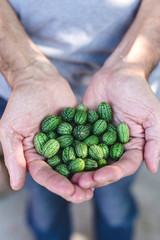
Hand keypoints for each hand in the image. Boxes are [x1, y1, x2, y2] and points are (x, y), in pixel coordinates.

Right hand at [0, 63, 93, 202]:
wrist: (39, 81)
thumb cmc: (21, 104)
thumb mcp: (12, 130)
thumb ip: (14, 156)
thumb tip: (16, 186)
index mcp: (35, 156)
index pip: (45, 175)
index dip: (56, 185)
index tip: (69, 191)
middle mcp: (53, 152)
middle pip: (64, 173)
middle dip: (75, 185)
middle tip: (87, 195)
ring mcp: (68, 142)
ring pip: (79, 161)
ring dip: (88, 173)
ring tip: (100, 182)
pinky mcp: (80, 131)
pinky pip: (89, 142)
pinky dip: (97, 151)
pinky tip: (108, 160)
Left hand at [72, 64, 159, 188]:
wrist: (118, 74)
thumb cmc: (138, 92)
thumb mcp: (153, 115)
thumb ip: (155, 140)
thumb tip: (153, 167)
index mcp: (132, 147)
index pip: (124, 166)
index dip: (113, 174)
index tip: (99, 177)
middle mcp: (114, 146)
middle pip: (104, 166)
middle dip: (92, 176)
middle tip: (78, 182)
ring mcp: (97, 138)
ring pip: (87, 157)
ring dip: (78, 167)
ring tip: (66, 175)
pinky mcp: (84, 129)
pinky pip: (75, 140)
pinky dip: (67, 149)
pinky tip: (57, 155)